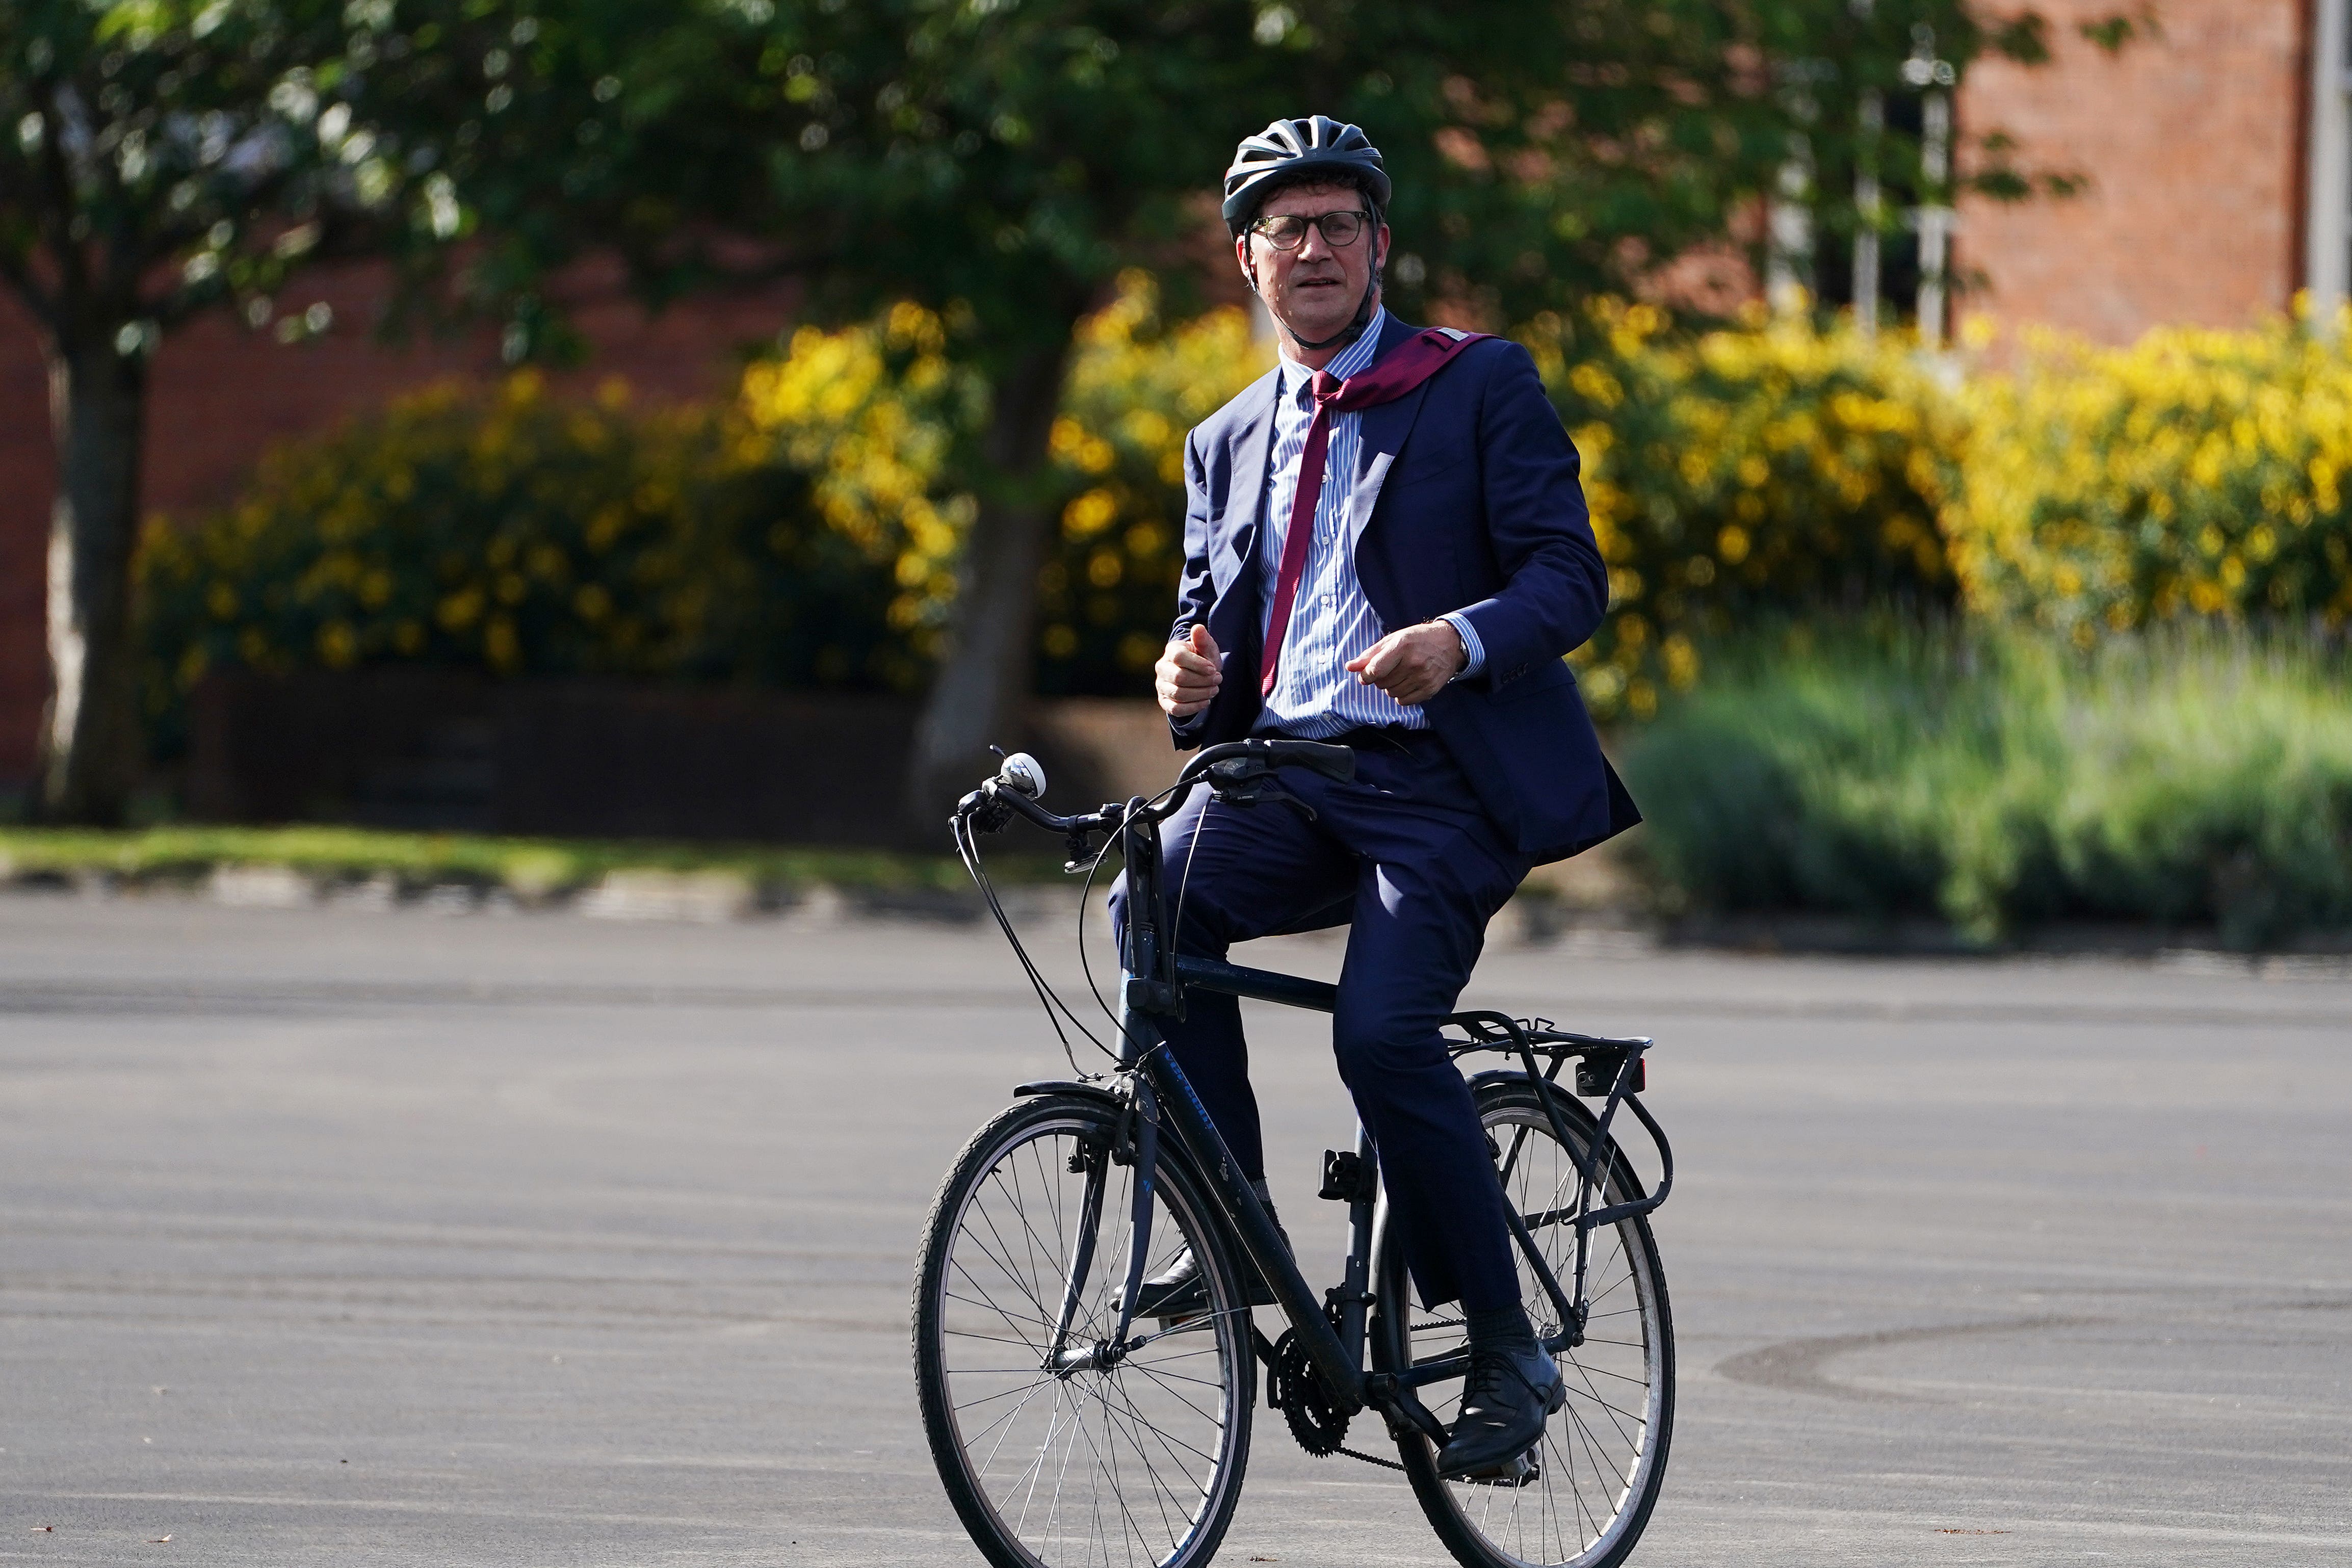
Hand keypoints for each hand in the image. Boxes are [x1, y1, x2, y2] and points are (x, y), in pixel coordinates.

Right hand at [1156, 623, 1222, 717]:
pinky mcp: (1164, 701)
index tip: (1213, 669)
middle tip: (1218, 680)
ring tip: (1214, 690)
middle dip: (1202, 680)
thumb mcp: (1207, 649)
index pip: (1179, 657)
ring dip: (1201, 693)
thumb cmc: (1203, 660)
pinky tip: (1206, 701)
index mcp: (1171, 650)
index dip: (1198, 665)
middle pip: (1179, 677)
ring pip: (1178, 693)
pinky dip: (1193, 707)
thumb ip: (1203, 640)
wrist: (1198, 676)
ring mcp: (1161, 685)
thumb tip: (1198, 628)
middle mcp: (1162, 667)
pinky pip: (1175, 708)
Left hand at [1345, 622, 1465, 705]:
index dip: (1366, 675)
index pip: (1375, 670)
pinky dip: (1401, 695)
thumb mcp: (1393, 639)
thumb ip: (1370, 654)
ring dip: (1391, 686)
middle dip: (1380, 678)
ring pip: (1391, 693)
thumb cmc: (1417, 639)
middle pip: (1381, 683)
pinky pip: (1403, 701)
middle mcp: (1414, 662)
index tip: (1367, 674)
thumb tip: (1350, 667)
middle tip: (1391, 668)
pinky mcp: (1430, 689)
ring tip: (1402, 674)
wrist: (1450, 643)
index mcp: (1402, 646)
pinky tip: (1409, 682)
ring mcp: (1423, 677)